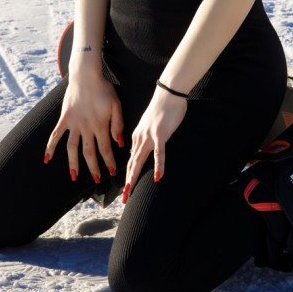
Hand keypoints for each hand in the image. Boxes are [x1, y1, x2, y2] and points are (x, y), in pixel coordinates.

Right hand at [44, 66, 124, 183]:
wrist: (86, 75)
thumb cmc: (103, 89)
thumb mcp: (116, 104)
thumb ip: (118, 124)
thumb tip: (119, 143)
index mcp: (100, 125)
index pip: (106, 149)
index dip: (108, 161)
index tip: (111, 172)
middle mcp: (86, 128)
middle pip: (89, 153)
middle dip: (94, 168)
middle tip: (98, 180)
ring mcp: (74, 124)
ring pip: (72, 149)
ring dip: (73, 164)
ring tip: (74, 177)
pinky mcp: (64, 119)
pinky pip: (55, 135)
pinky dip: (50, 147)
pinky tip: (47, 159)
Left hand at [122, 87, 187, 202]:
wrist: (168, 92)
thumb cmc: (162, 107)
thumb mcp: (150, 124)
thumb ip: (146, 136)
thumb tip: (144, 148)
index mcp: (137, 136)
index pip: (131, 159)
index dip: (128, 175)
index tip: (126, 188)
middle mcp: (140, 138)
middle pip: (132, 163)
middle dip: (127, 182)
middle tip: (124, 198)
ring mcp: (149, 136)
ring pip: (140, 160)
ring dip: (134, 177)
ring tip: (130, 192)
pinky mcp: (161, 134)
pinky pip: (159, 153)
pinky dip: (158, 165)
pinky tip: (158, 176)